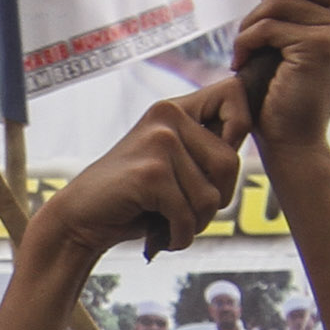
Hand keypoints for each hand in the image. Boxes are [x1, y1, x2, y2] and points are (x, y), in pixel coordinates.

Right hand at [30, 90, 243, 265]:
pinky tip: (160, 234)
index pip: (236, 94)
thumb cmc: (132, 198)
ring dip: (195, 223)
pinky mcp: (150, 173)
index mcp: (174, 108)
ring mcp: (159, 143)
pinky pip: (188, 215)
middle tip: (186, 211)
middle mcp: (167, 116)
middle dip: (216, 199)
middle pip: (231, 163)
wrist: (79, 218)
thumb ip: (204, 148)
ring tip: (168, 222)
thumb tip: (250, 133)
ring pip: (211, 196)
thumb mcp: (171, 163)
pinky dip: (178, 235)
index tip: (214, 163)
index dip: (241, 128)